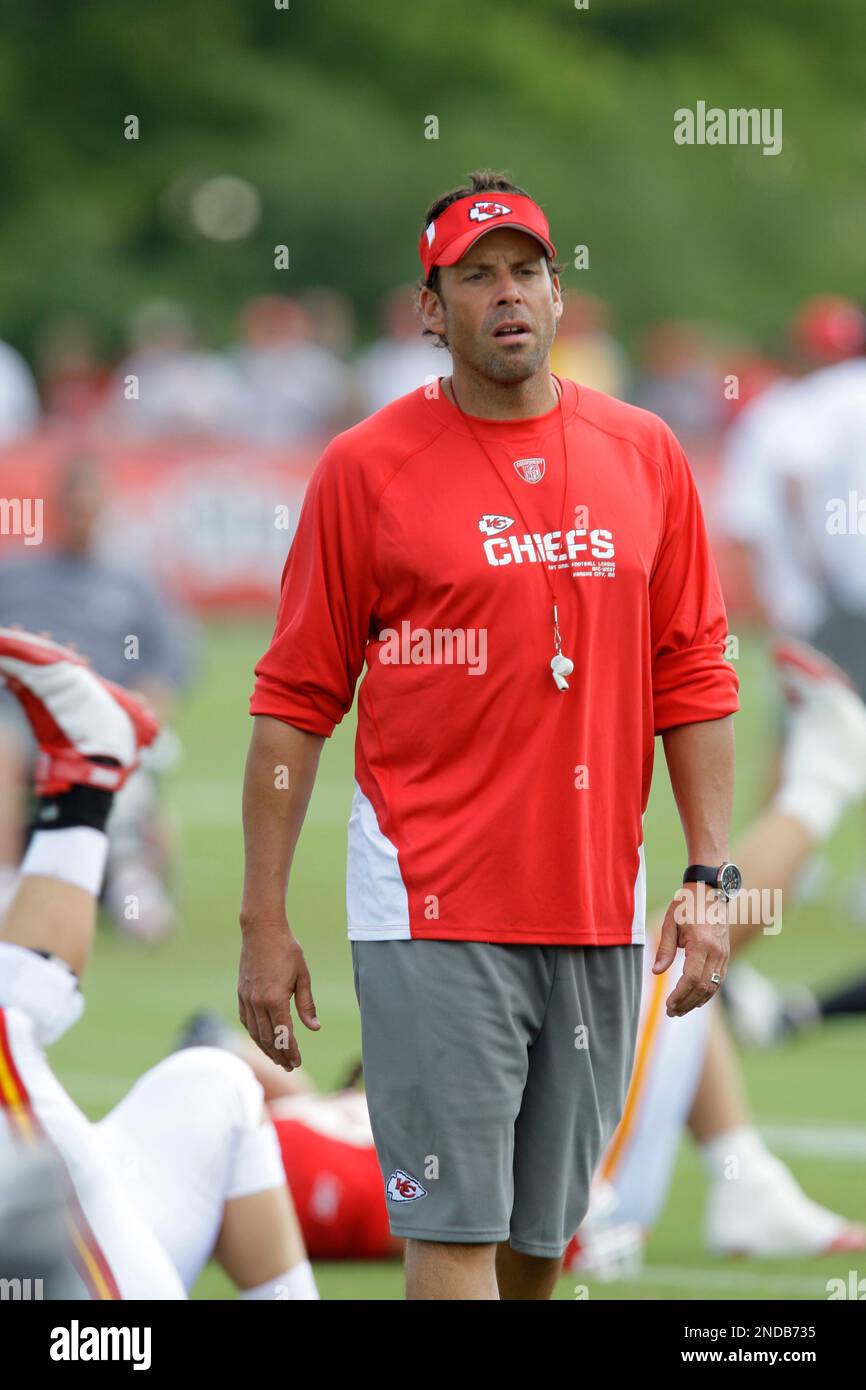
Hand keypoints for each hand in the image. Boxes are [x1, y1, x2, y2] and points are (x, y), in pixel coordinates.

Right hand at [237, 916, 319, 1069]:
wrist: (261, 930)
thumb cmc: (286, 950)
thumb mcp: (303, 976)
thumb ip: (307, 1004)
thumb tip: (314, 1027)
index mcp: (275, 999)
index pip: (284, 1035)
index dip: (291, 1051)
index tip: (297, 1062)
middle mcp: (258, 1002)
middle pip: (268, 1039)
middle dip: (279, 1055)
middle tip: (289, 1066)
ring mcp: (247, 998)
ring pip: (255, 1032)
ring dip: (266, 1048)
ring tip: (277, 1058)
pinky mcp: (241, 993)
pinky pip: (246, 1020)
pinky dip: (254, 1033)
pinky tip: (262, 1038)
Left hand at [652, 883, 728, 1017]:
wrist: (710, 891)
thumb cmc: (687, 905)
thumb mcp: (670, 922)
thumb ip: (665, 948)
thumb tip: (656, 971)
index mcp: (702, 944)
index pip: (692, 978)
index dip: (680, 995)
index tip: (668, 1005)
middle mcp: (717, 952)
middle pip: (703, 987)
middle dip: (687, 1002)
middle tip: (671, 1012)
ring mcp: (724, 954)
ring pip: (713, 986)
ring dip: (697, 1001)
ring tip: (680, 1010)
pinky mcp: (726, 955)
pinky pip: (719, 980)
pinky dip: (708, 992)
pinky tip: (696, 1000)